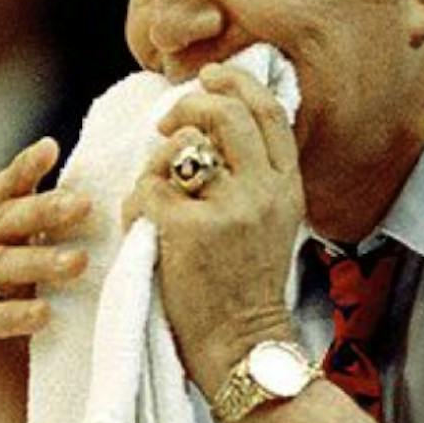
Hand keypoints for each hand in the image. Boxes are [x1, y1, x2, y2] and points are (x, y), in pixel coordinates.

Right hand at [0, 137, 90, 422]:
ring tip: (79, 264)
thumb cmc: (71, 355)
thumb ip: (99, 262)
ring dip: (38, 260)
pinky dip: (12, 314)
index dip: (27, 170)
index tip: (53, 147)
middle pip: (3, 221)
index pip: (11, 196)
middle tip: (82, 205)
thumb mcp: (88, 301)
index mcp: (12, 246)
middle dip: (42, 210)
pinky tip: (43, 316)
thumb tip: (155, 216)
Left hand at [125, 64, 304, 394]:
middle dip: (190, 104)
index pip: (269, 111)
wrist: (241, 346)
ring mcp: (228, 209)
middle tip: (168, 120)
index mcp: (287, 186)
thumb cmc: (246, 287)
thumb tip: (215, 126)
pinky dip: (135, 204)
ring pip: (181, 148)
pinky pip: (148, 189)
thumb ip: (255, 177)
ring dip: (156, 161)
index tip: (211, 76)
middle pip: (225, 114)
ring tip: (154, 190)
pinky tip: (141, 227)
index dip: (237, 84)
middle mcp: (264, 191)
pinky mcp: (188, 230)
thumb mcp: (272, 223)